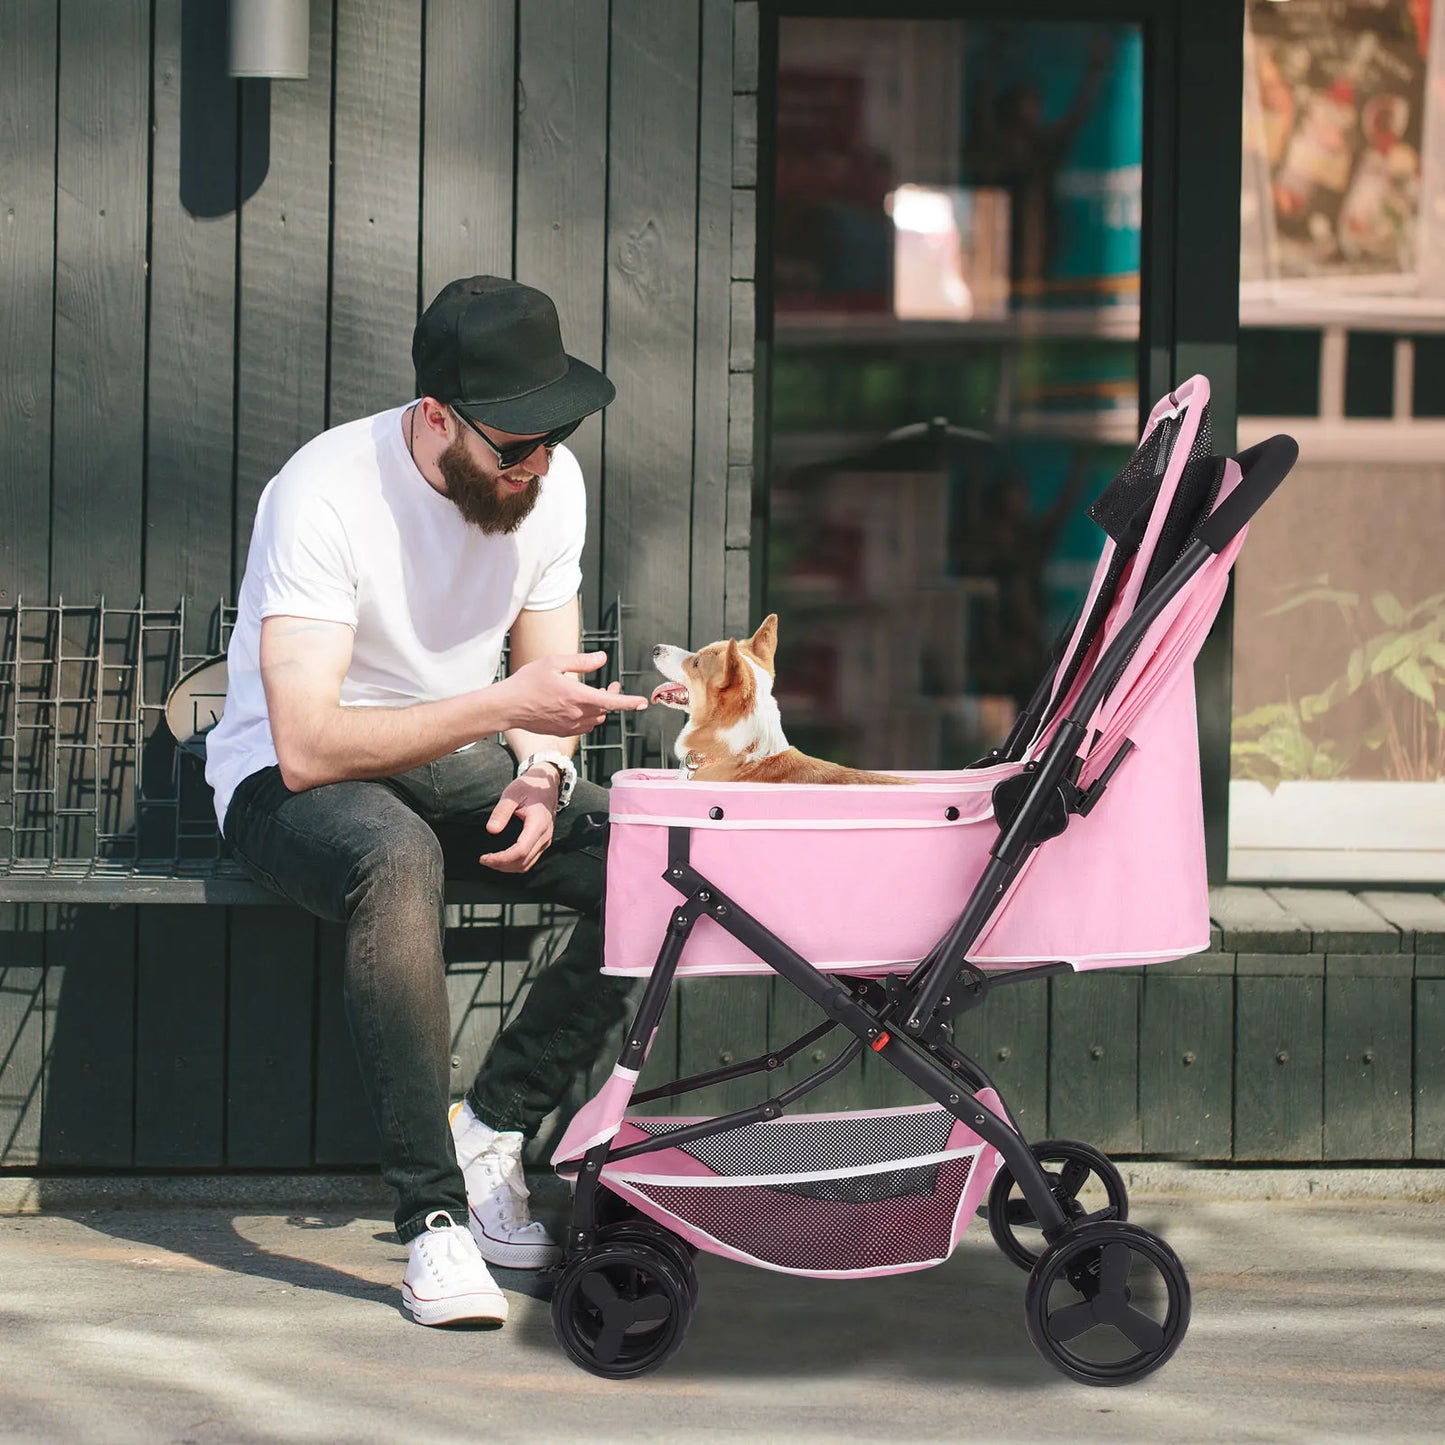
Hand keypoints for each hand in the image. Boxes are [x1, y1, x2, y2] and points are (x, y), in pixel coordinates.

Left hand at [480, 769, 559, 873]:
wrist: (547, 784)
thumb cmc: (529, 787)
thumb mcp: (512, 794)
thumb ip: (501, 812)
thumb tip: (491, 830)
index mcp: (538, 824)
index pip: (520, 851)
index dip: (501, 859)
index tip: (484, 857)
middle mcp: (545, 836)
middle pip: (523, 862)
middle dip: (501, 865)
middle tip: (483, 860)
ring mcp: (546, 841)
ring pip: (527, 865)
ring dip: (507, 867)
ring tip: (490, 861)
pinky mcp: (543, 843)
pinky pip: (529, 860)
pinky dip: (514, 864)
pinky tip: (502, 859)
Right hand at [498, 652, 647, 735]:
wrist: (508, 707)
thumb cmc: (528, 681)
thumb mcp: (554, 663)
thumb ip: (581, 661)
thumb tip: (602, 658)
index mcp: (577, 696)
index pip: (611, 702)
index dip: (629, 702)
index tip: (643, 703)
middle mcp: (576, 714)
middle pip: (605, 709)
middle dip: (612, 698)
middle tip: (610, 685)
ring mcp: (569, 726)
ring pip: (596, 719)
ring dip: (600, 708)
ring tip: (593, 694)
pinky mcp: (562, 731)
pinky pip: (583, 726)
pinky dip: (588, 716)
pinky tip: (578, 706)